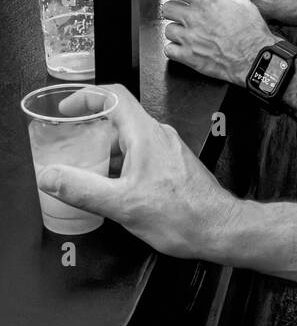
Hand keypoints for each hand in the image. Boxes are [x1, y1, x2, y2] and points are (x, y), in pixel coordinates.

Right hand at [35, 85, 240, 260]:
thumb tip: (50, 176)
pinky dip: (120, 163)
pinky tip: (111, 186)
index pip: (114, 96)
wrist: (218, 229)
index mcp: (146, 134)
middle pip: (118, 118)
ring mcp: (167, 150)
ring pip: (129, 139)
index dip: (85, 96)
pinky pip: (140, 154)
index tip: (66, 109)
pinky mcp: (172, 165)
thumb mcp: (121, 204)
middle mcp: (159, 136)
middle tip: (69, 145)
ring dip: (104, 150)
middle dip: (90, 130)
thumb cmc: (182, 215)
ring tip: (84, 171)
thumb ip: (81, 188)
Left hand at [162, 0, 275, 83]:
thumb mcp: (246, 5)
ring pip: (167, 29)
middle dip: (174, 9)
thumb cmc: (252, 35)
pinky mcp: (188, 56)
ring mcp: (189, 38)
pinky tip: (185, 47)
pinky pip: (169, 49)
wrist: (254, 59)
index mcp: (207, 1)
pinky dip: (175, 49)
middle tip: (183, 13)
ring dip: (176, 30)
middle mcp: (194, 18)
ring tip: (187, 32)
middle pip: (167, 8)